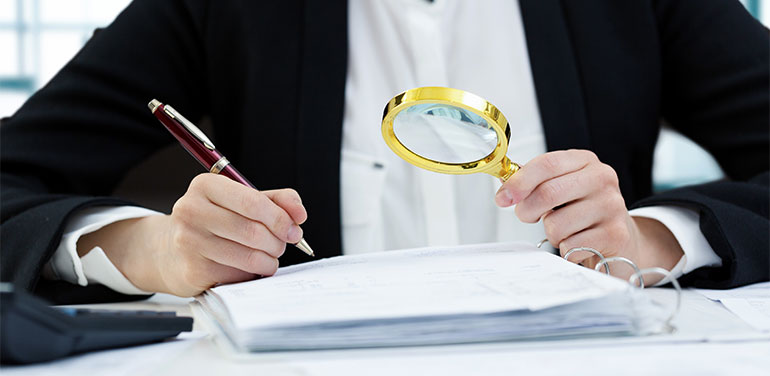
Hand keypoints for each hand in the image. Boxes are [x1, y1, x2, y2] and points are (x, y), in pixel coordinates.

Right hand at [78, 173, 306, 295]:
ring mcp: (189, 241)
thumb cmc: (214, 222)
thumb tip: (299, 213)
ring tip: (269, 257)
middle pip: (253, 231)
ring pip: (249, 256)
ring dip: (270, 260)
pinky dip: (254, 273)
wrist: (172, 251)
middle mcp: (192, 210)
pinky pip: (239, 274)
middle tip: (282, 244)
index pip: (253, 202)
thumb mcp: (243, 201)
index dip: (280, 218)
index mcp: (205, 186)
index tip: (293, 228)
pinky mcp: (193, 269)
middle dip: (278, 241)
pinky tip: (249, 267)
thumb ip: (276, 201)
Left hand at [495, 150, 682, 283]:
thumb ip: (534, 184)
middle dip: (527, 210)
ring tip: (565, 229)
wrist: (621, 238)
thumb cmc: (583, 211)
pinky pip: (570, 246)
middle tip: (527, 216)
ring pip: (556, 225)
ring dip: (551, 233)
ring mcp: (612, 206)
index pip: (547, 164)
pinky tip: (578, 243)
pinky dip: (566, 249)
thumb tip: (505, 188)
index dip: (519, 182)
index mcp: (585, 161)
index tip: (503, 198)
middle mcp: (602, 178)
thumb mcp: (561, 188)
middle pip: (549, 193)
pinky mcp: (615, 234)